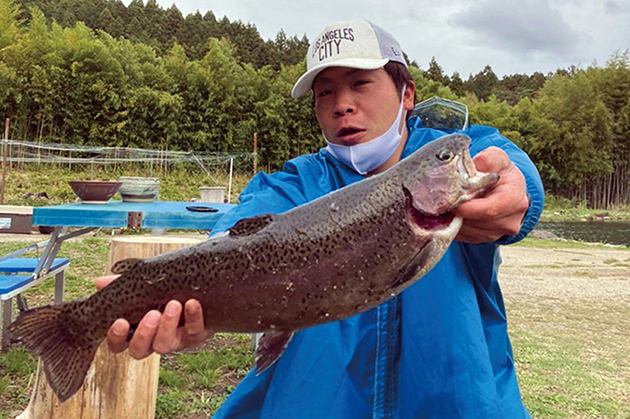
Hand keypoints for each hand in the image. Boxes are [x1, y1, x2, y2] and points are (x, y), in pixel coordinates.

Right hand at [96, 275, 212, 358]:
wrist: (198, 289)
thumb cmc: (164, 289)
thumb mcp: (143, 284)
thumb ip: (122, 283)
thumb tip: (100, 282)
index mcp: (134, 331)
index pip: (117, 344)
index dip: (116, 337)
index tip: (120, 321)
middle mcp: (152, 341)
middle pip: (139, 350)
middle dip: (144, 333)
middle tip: (152, 314)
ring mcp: (174, 341)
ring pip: (165, 345)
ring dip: (168, 325)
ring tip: (173, 304)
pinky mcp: (195, 336)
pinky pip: (194, 333)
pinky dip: (193, 318)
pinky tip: (192, 303)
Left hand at [454, 147, 528, 243]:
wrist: (508, 188)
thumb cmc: (501, 172)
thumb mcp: (497, 159)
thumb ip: (488, 159)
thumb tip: (475, 164)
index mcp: (515, 200)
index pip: (490, 210)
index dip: (469, 209)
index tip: (452, 203)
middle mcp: (510, 220)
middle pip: (478, 222)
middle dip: (459, 214)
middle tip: (442, 203)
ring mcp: (499, 232)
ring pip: (470, 231)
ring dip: (455, 221)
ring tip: (447, 206)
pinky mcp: (486, 238)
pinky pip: (466, 237)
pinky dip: (455, 227)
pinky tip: (451, 214)